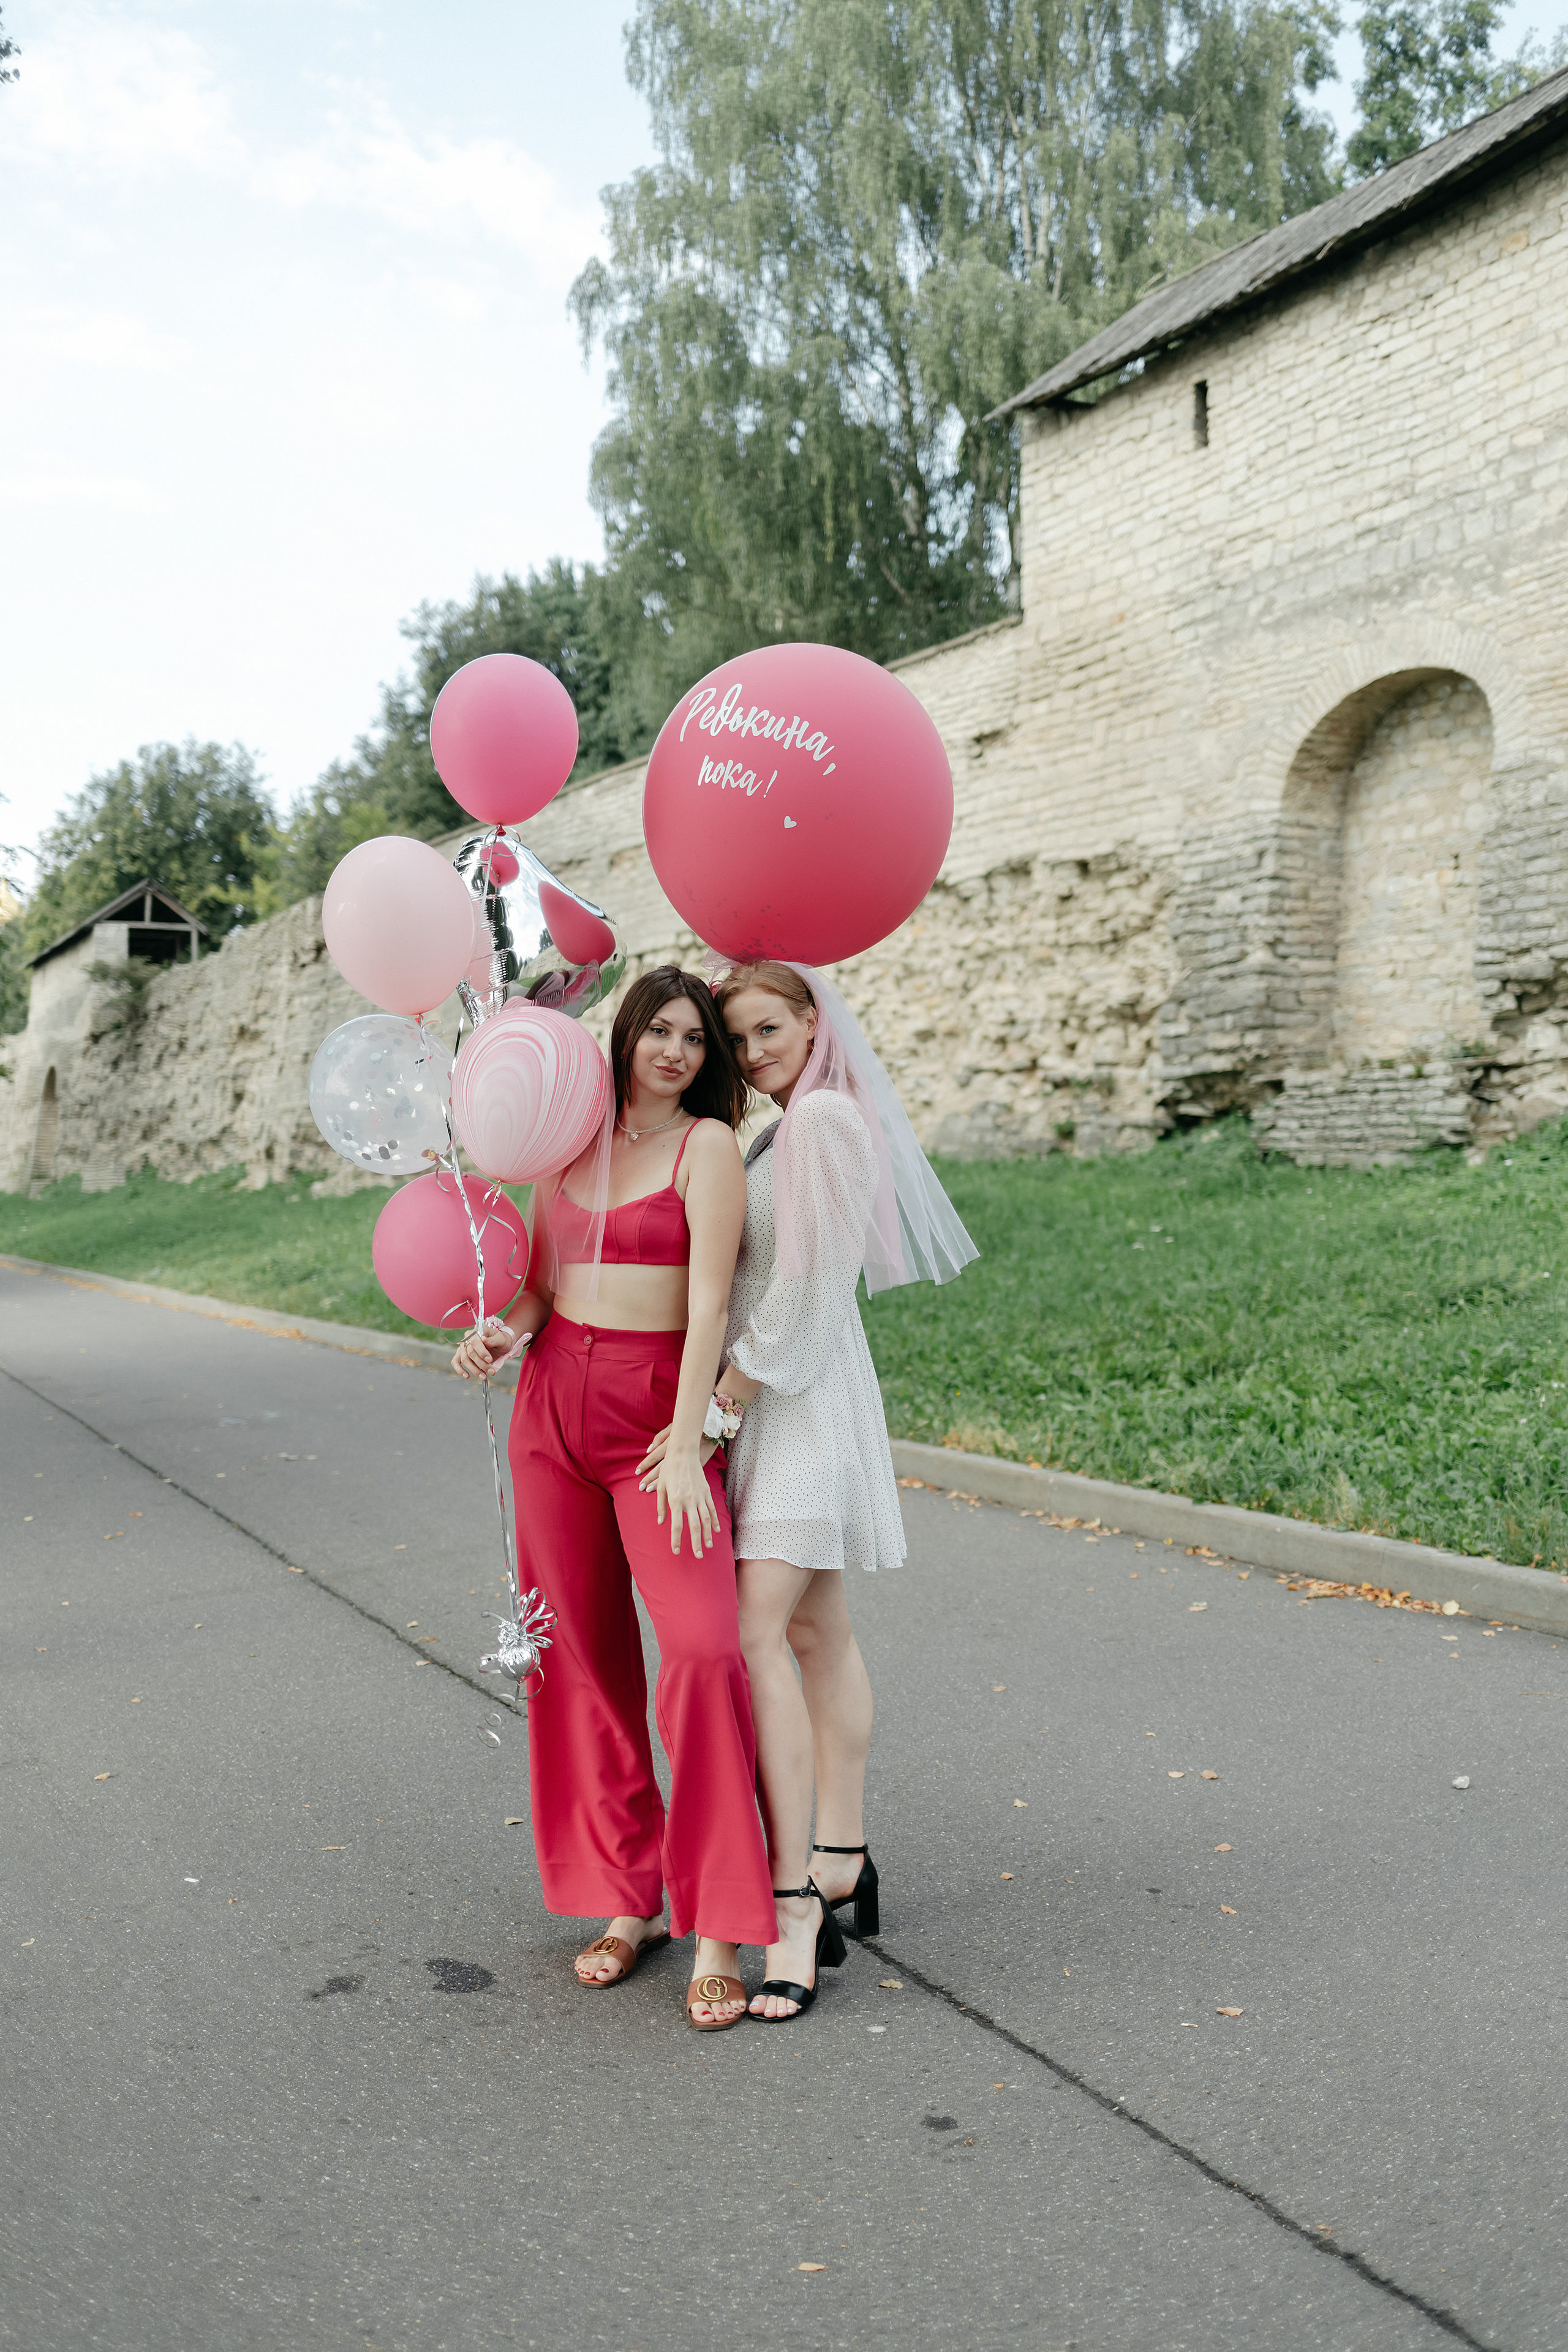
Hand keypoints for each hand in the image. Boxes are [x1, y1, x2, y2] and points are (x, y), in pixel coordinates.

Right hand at [451, 1318, 514, 1379]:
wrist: (500, 1344)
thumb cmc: (501, 1340)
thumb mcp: (501, 1339)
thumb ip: (493, 1340)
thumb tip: (484, 1340)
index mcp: (477, 1331)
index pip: (474, 1341)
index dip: (481, 1352)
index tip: (490, 1360)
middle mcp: (468, 1337)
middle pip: (470, 1352)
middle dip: (481, 1364)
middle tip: (492, 1371)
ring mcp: (463, 1346)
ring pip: (465, 1359)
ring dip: (475, 1370)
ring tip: (484, 1377)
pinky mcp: (461, 1354)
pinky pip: (455, 1362)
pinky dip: (459, 1370)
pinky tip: (467, 1376)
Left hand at [637, 1422, 717, 1483]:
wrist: (710, 1429)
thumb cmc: (688, 1428)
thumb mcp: (672, 1428)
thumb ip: (660, 1438)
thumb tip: (649, 1449)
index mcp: (670, 1444)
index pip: (654, 1456)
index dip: (645, 1464)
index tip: (637, 1472)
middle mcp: (678, 1454)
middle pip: (661, 1468)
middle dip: (650, 1478)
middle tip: (641, 1486)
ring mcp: (688, 1461)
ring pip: (672, 1474)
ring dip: (660, 1483)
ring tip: (650, 1489)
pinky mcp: (697, 1466)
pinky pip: (684, 1477)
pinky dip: (676, 1484)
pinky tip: (670, 1490)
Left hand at [652, 1442, 719, 1557]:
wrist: (683, 1453)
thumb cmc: (669, 1469)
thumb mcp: (661, 1487)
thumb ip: (661, 1506)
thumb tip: (661, 1523)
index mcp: (675, 1501)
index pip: (676, 1526)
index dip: (676, 1540)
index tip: (676, 1551)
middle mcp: (689, 1501)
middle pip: (694, 1527)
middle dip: (696, 1543)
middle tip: (698, 1556)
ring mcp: (700, 1496)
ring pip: (706, 1520)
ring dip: (707, 1535)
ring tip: (708, 1547)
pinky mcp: (706, 1492)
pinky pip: (712, 1509)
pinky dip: (715, 1521)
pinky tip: (716, 1530)